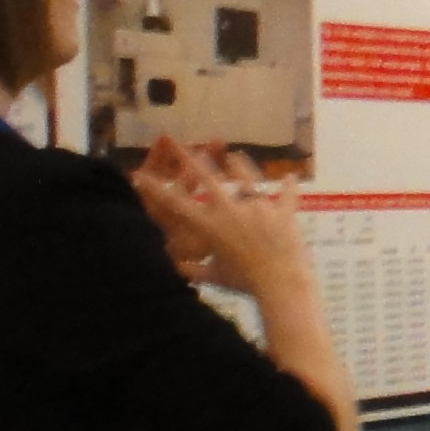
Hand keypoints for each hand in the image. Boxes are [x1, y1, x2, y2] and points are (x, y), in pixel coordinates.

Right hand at [133, 138, 310, 293]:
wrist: (281, 283)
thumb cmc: (244, 283)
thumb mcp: (216, 278)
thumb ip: (195, 271)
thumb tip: (177, 270)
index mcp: (210, 226)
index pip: (176, 204)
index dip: (155, 189)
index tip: (139, 174)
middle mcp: (231, 210)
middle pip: (209, 178)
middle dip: (194, 160)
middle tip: (186, 146)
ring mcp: (258, 207)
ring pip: (246, 178)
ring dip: (238, 165)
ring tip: (233, 155)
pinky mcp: (283, 211)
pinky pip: (287, 195)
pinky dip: (289, 187)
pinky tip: (291, 177)